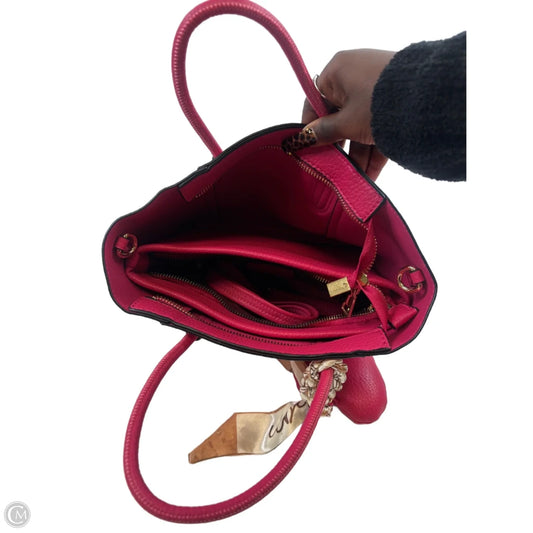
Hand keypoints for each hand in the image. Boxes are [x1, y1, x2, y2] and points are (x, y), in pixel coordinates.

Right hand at [302, 49, 394, 180]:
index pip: (314, 101)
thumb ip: (324, 132)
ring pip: (359, 125)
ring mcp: (377, 88)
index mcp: (337, 71)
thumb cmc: (378, 103)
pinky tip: (371, 175)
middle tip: (335, 169)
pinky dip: (374, 149)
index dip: (311, 128)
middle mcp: (355, 75)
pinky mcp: (395, 100)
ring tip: (356, 179)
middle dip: (340, 148)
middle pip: (339, 117)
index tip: (310, 150)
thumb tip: (303, 138)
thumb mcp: (346, 123)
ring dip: (357, 154)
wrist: (429, 96)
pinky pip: (377, 126)